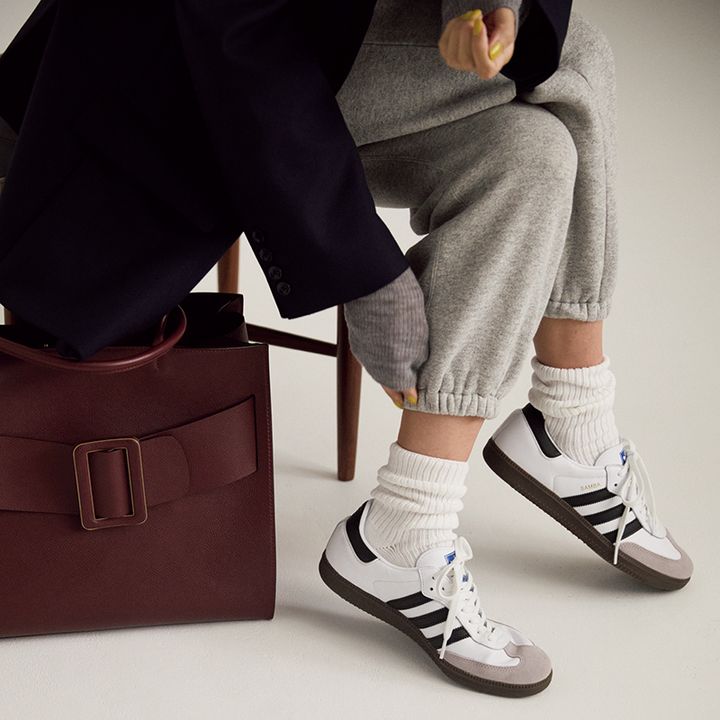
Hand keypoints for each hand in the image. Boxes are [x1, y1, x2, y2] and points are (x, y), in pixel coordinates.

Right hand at [342, 267, 428, 409]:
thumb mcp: (420, 339)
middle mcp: (375, 366)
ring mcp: (363, 352)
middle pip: (387, 382)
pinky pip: (369, 355)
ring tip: (397, 371)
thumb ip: (417, 362)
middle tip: (404, 394)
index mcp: (394, 369)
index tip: (415, 399)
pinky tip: (386, 351)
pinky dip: (379, 358)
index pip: (403, 390)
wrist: (376, 285)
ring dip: (387, 372)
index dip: (410, 394)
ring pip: (377, 369)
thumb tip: (414, 378)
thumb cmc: (403, 309)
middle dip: (397, 387)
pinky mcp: (356, 338)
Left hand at [438, 8, 515, 78]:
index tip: (480, 24)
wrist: (488, 23)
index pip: (484, 68)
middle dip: (468, 32)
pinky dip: (452, 27)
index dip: (479, 46)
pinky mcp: (448, 54)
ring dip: (459, 28)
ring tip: (472, 17)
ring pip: (452, 54)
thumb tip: (491, 51)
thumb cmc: (499, 27)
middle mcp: (475, 68)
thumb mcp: (508, 27)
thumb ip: (504, 37)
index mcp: (492, 67)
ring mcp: (459, 64)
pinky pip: (444, 44)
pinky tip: (463, 21)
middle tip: (477, 15)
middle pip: (465, 60)